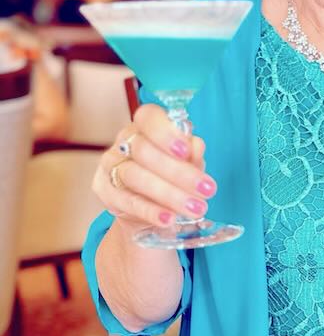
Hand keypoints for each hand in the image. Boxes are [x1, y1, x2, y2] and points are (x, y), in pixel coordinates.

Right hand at [92, 103, 213, 231]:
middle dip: (179, 172)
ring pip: (135, 176)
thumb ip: (192, 155)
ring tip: (195, 208)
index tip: (186, 151)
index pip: (148, 117)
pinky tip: (169, 218)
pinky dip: (150, 211)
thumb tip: (195, 146)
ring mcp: (110, 165)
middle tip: (207, 190)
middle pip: (145, 152)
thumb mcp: (187, 164)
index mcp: (145, 126)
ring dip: (169, 194)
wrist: (148, 209)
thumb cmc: (171, 176)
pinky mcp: (104, 191)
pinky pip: (127, 201)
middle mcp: (124, 142)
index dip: (166, 133)